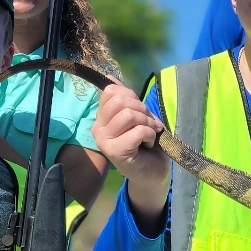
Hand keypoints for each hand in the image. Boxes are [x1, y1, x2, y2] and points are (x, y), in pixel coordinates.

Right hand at [91, 84, 169, 233]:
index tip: (141, 112)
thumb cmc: (145, 144)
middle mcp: (97, 128)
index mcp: (101, 118)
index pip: (112, 91)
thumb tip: (111, 78)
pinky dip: (150, 135)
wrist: (152, 172)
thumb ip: (125, 100)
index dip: (132, 97)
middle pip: (121, 101)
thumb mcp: (137, 117)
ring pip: (129, 115)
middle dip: (143, 110)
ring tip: (149, 135)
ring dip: (147, 123)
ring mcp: (104, 141)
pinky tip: (147, 144)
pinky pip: (138, 130)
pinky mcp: (115, 151)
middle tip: (149, 125)